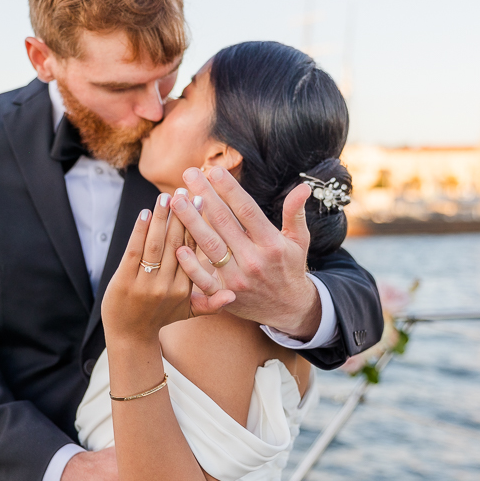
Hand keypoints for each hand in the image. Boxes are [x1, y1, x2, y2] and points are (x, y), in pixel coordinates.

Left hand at [101, 192, 231, 343]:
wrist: (129, 336)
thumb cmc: (160, 318)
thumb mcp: (190, 313)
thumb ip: (212, 303)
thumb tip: (234, 295)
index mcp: (186, 289)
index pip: (195, 251)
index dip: (199, 225)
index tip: (204, 202)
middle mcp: (167, 286)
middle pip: (178, 243)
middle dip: (183, 215)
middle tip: (187, 191)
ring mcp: (145, 283)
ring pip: (157, 244)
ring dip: (162, 217)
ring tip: (167, 196)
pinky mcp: (125, 280)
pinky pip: (135, 250)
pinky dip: (140, 230)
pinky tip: (146, 213)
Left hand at [170, 167, 321, 338]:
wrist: (289, 310)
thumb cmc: (290, 268)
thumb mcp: (299, 241)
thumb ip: (295, 214)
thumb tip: (303, 187)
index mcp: (271, 243)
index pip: (247, 210)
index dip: (230, 190)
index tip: (214, 170)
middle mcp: (253, 260)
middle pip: (224, 223)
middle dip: (205, 196)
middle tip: (188, 174)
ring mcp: (237, 279)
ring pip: (210, 246)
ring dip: (191, 221)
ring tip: (175, 200)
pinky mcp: (225, 296)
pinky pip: (204, 280)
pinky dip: (191, 265)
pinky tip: (178, 246)